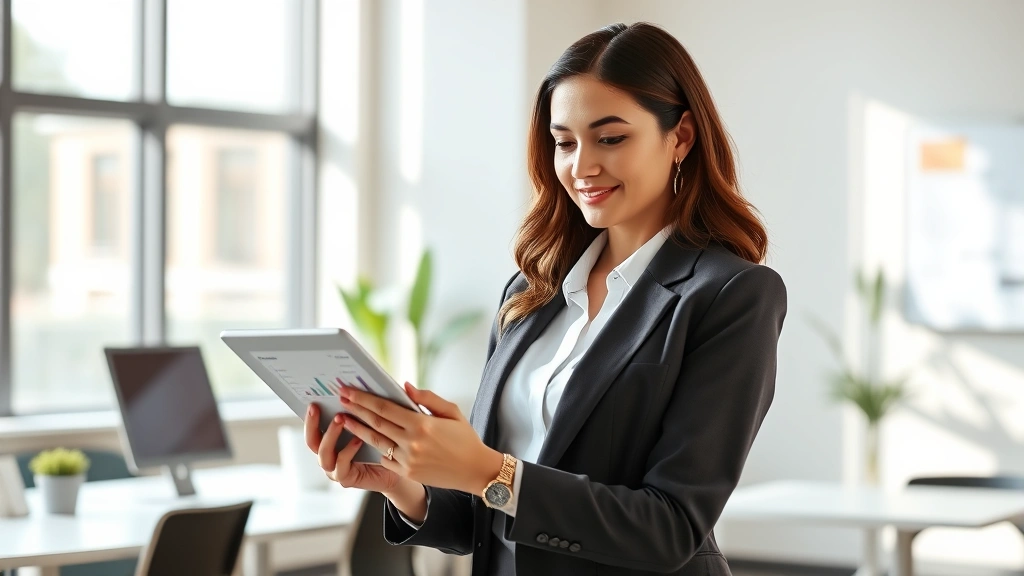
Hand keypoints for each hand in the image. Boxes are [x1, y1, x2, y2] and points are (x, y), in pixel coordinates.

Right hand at [303, 403, 401, 492]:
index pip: (313, 428)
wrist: (401, 467)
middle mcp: (329, 455)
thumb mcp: (374, 421)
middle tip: (317, 408)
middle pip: (311, 441)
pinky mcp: (346, 478)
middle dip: (311, 423)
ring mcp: (335, 468)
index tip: (313, 400)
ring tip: (340, 419)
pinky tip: (358, 440)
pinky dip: (348, 451)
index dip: (310, 416)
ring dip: (330, 435)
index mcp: (330, 440)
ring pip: (323, 454)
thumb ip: (365, 405)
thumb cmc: (386, 441)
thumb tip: (357, 385)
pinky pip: (341, 465)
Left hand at [339, 382, 502, 495]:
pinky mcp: (407, 473)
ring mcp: (408, 460)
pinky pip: (385, 458)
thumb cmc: (465, 438)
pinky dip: (376, 448)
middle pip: (376, 423)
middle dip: (356, 409)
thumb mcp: (452, 412)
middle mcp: (412, 443)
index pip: (385, 408)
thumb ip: (427, 398)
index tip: (349, 390)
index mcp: (422, 424)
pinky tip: (365, 439)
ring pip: (376, 441)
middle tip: (340, 398)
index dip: (364, 399)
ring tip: (343, 418)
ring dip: (357, 429)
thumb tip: (404, 386)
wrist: (475, 470)